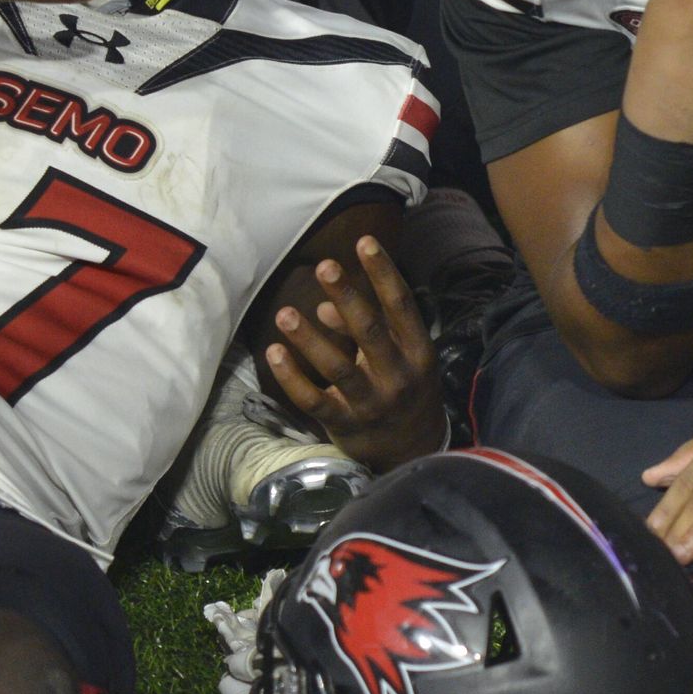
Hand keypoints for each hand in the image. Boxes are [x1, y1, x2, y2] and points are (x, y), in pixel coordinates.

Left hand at [265, 236, 446, 469]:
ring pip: (338, 368)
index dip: (384, 273)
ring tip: (285, 313)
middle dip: (348, 297)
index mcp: (418, 353)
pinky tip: (274, 353)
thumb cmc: (404, 390)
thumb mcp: (400, 356)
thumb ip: (368, 328)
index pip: (401, 306)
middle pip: (370, 333)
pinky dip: (292, 378)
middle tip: (324, 267)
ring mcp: (371, 403)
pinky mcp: (345, 424)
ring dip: (309, 339)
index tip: (365, 242)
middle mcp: (398, 377)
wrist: (413, 451)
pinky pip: (314, 400)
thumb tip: (325, 306)